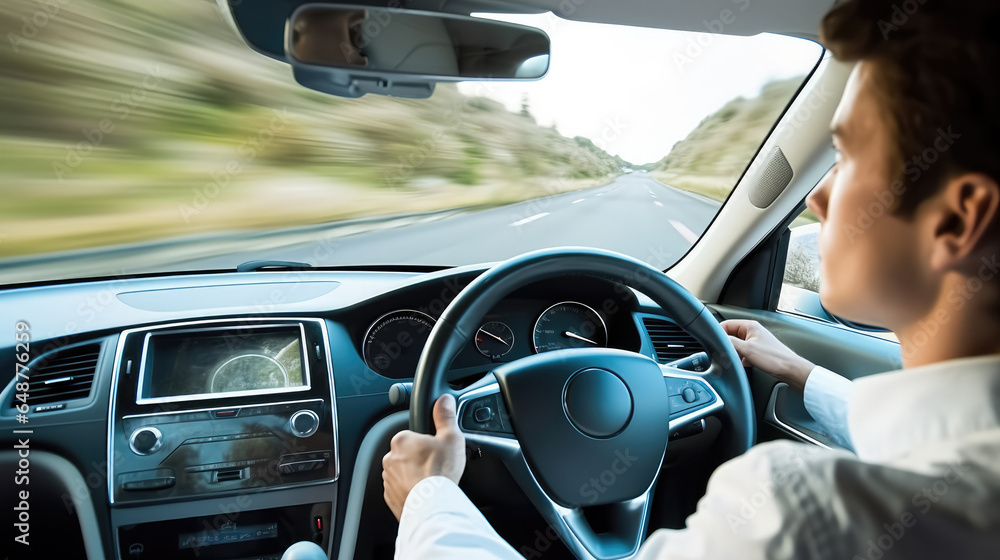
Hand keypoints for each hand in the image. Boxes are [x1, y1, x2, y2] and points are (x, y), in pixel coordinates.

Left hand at [382, 394, 465, 519]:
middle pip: (407, 454)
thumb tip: (443, 400)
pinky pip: (401, 489)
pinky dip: (410, 491)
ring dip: (414, 475)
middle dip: (420, 459)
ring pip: (403, 472)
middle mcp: (390, 458)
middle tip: (437, 467)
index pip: (413, 436)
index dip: (427, 443)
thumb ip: (445, 416)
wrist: (431, 507)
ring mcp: (388, 479)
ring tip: (432, 482)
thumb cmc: (440, 473)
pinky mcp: (390, 497)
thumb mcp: (451, 438)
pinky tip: (425, 493)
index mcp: (401, 440)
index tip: (437, 451)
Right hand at [720, 319, 814, 392]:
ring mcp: (755, 342)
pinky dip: (741, 359)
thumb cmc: (774, 358)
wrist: (790, 370)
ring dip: (734, 353)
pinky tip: (744, 364)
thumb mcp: (747, 349)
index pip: (727, 324)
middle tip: (726, 354)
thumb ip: (730, 343)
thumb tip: (719, 340)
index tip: (714, 343)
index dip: (719, 333)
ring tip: (737, 360)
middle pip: (731, 335)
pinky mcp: (758, 352)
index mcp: (750, 326)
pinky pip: (743, 353)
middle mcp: (753, 332)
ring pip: (736, 346)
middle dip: (727, 345)